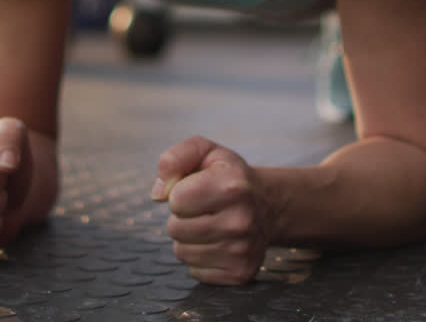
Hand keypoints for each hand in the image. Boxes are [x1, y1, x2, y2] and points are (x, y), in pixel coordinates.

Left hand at [151, 136, 269, 284]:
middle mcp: (241, 221)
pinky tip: (217, 243)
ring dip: (189, 239)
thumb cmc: (228, 177)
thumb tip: (158, 194)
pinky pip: (195, 271)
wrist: (267, 205)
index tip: (197, 189)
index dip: (179, 193)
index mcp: (233, 187)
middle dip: (182, 217)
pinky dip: (200, 258)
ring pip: (182, 252)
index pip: (176, 200)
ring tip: (210, 224)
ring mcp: (242, 251)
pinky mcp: (240, 274)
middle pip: (175, 229)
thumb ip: (174, 158)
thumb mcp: (205, 152)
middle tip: (204, 209)